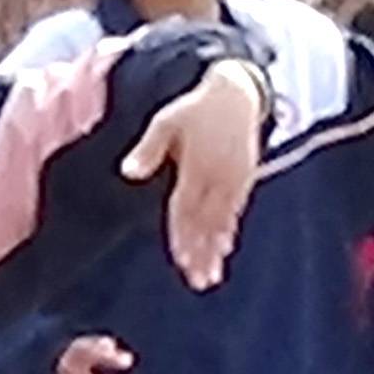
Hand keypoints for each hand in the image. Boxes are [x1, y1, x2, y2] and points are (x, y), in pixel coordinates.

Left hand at [125, 63, 265, 287]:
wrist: (236, 92)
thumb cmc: (193, 109)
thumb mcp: (166, 121)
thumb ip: (148, 149)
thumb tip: (128, 172)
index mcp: (197, 165)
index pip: (187, 207)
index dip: (183, 235)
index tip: (180, 259)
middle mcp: (218, 176)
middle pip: (207, 222)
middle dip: (202, 253)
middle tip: (197, 281)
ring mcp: (235, 179)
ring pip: (223, 221)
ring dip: (216, 250)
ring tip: (211, 277)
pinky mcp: (245, 178)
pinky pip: (236, 210)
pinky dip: (229, 231)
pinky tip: (225, 250)